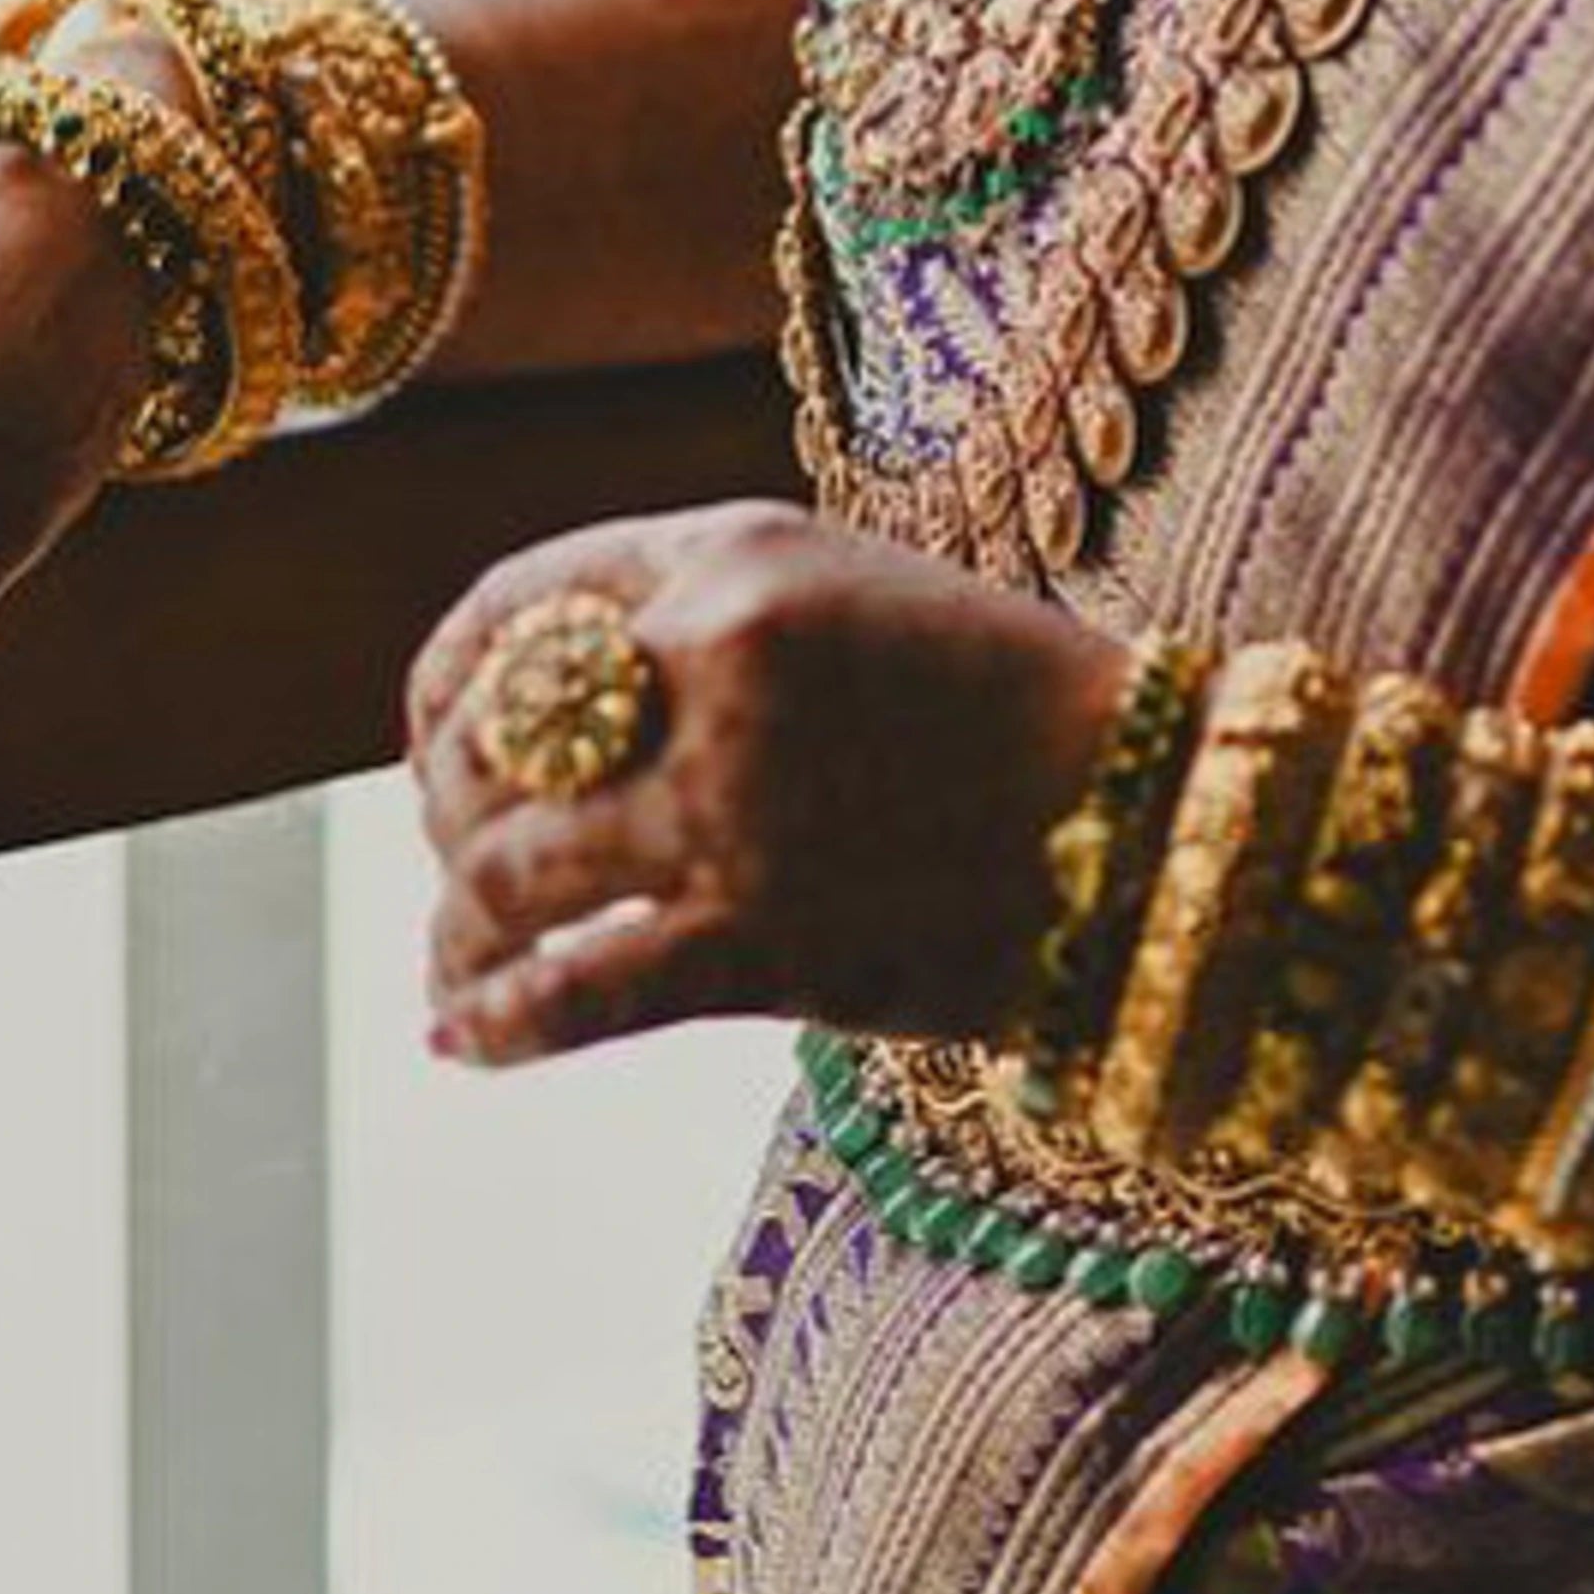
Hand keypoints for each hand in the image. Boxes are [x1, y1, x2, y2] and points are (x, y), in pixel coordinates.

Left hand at [401, 502, 1127, 1067]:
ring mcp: (736, 802)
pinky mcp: (759, 936)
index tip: (440, 744)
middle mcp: (719, 657)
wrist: (1153, 815)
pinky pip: (568, 992)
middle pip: (488, 746)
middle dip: (447, 818)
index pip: (515, 605)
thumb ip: (704, 622)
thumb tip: (535, 710)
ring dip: (459, 931)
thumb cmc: (1004, 706)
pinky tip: (464, 1040)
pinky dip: (493, 1026)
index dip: (446, 687)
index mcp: (741, 552)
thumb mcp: (850, 593)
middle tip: (462, 868)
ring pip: (503, 873)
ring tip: (457, 968)